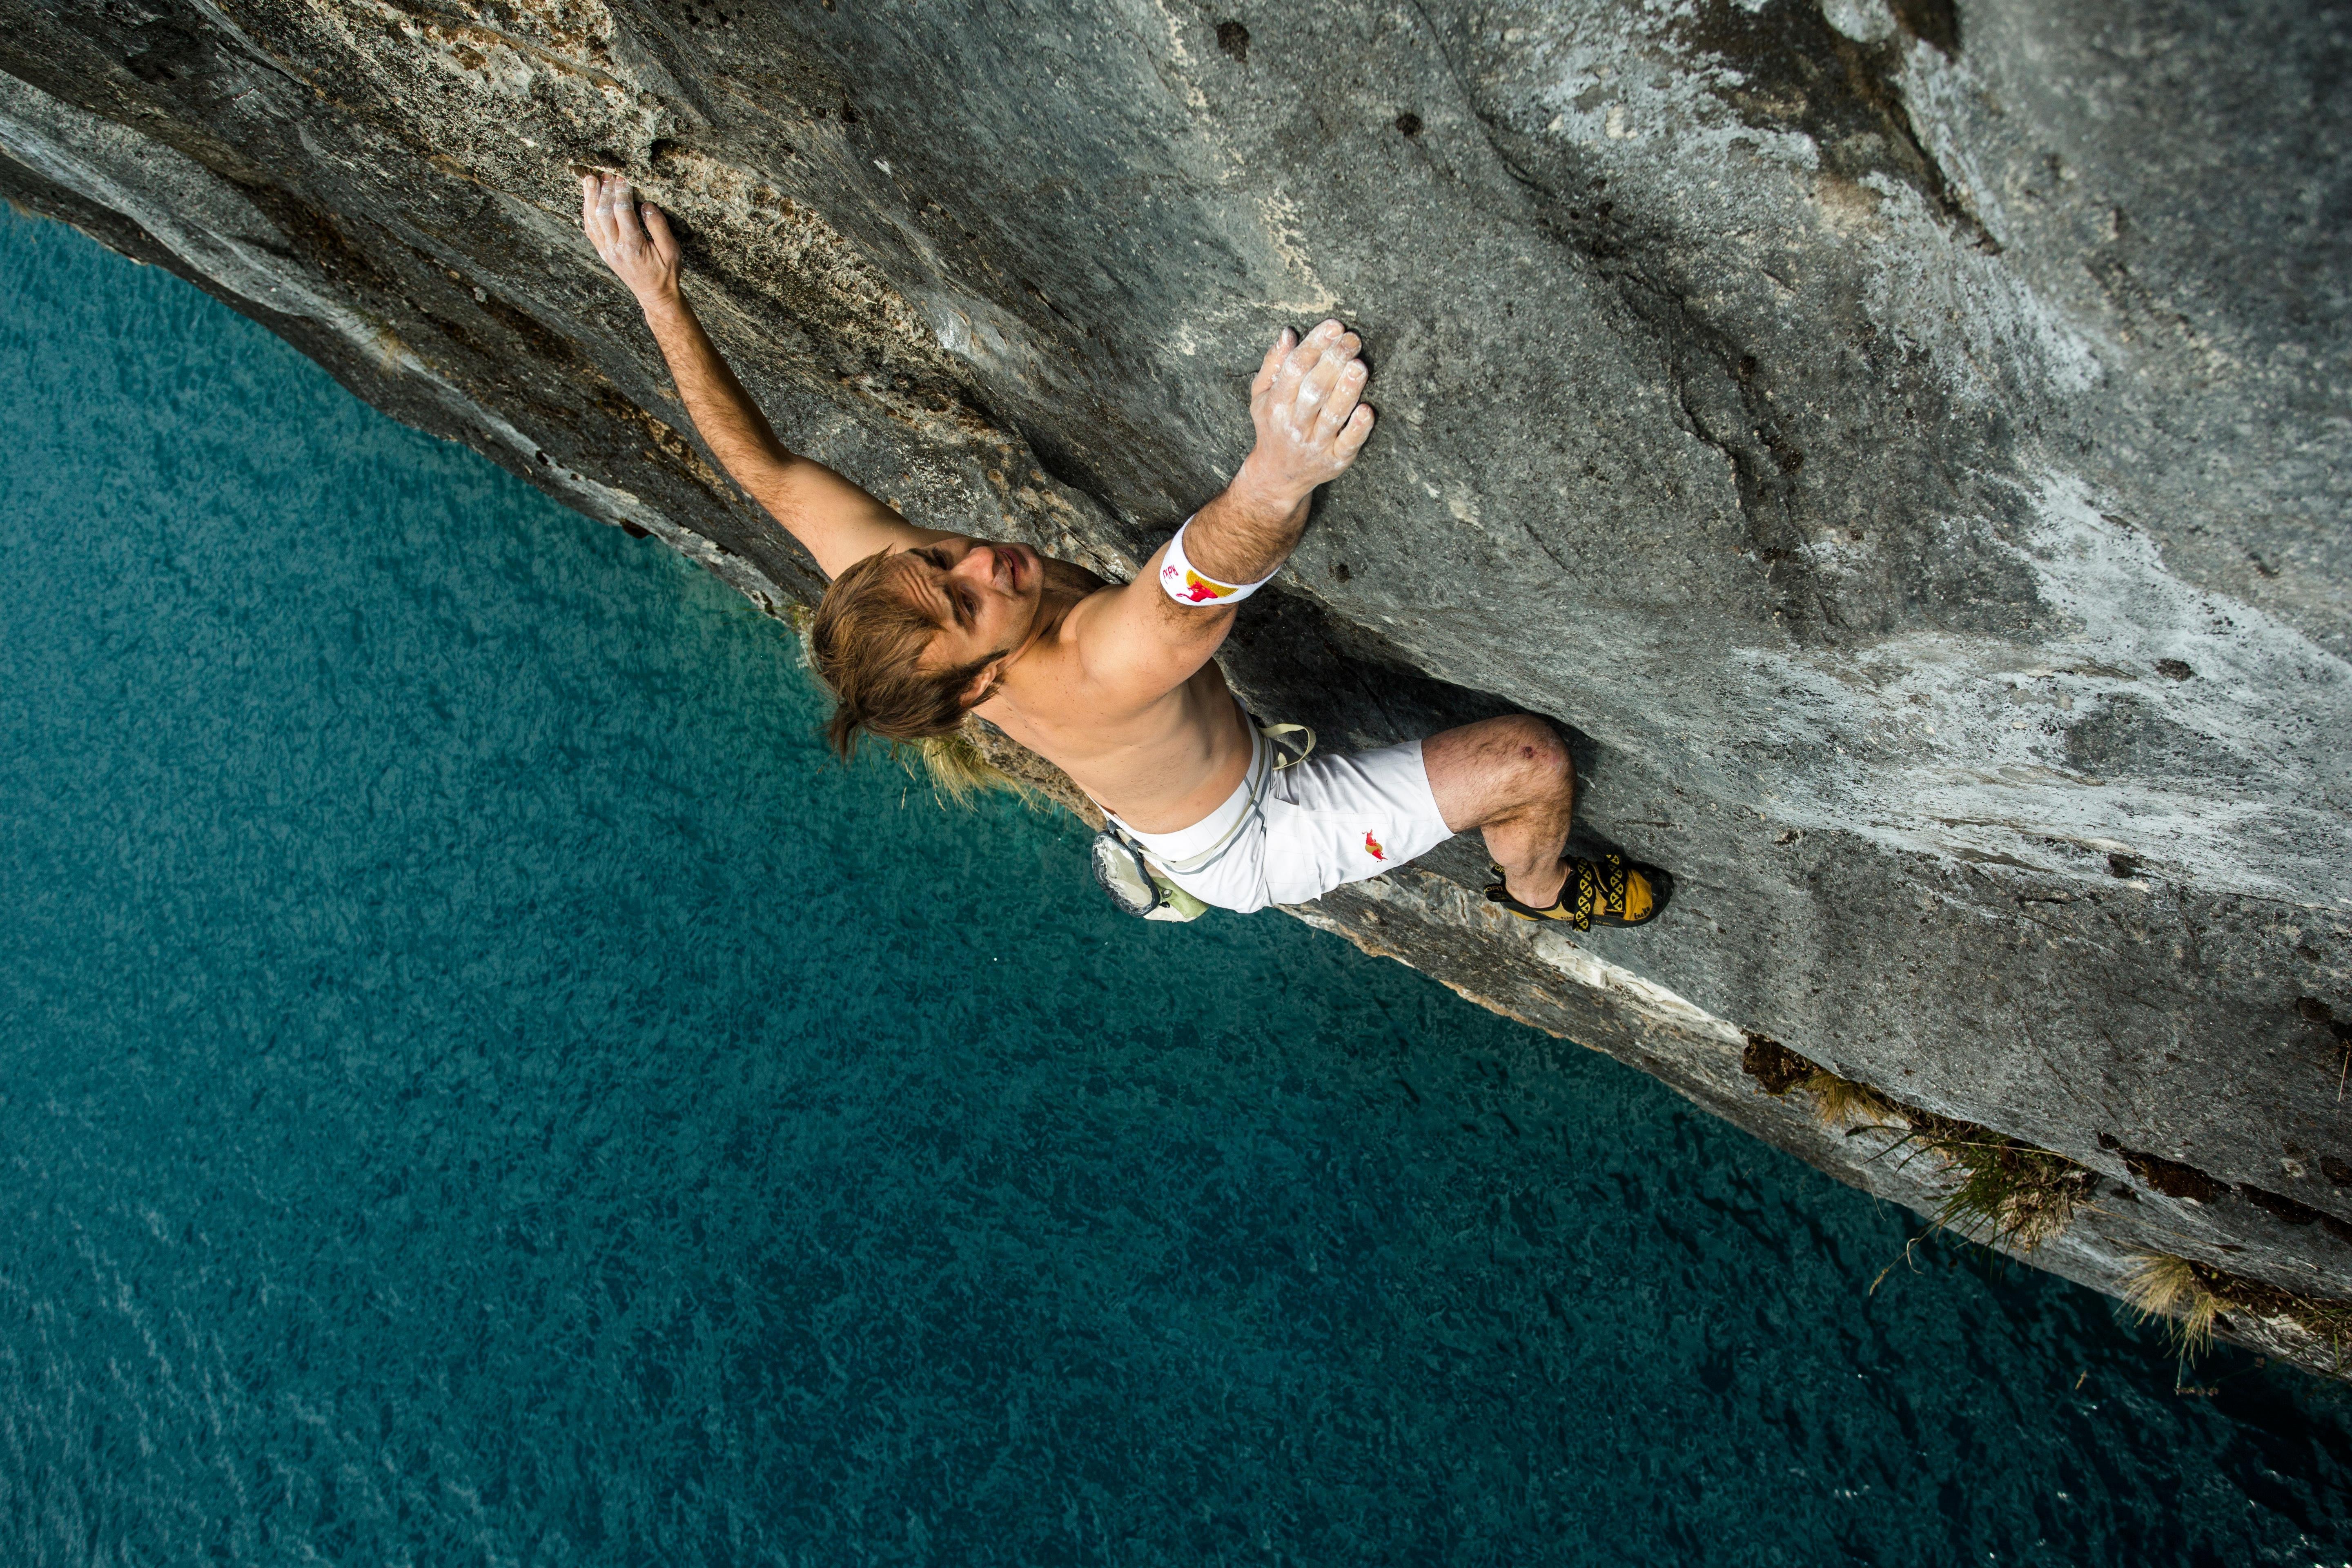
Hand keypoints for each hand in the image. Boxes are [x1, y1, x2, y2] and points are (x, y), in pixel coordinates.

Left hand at [580, 172, 679, 305]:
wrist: (655, 296)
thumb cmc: (666, 273)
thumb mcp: (671, 250)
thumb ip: (658, 226)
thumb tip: (646, 205)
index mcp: (633, 246)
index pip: (623, 212)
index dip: (622, 192)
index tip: (623, 178)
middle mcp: (616, 248)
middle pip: (603, 213)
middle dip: (605, 191)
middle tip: (608, 174)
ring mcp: (607, 251)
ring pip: (592, 220)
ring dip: (590, 198)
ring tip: (589, 179)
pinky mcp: (603, 252)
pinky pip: (590, 229)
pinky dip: (587, 212)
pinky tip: (588, 199)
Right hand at [1237, 318, 1374, 504]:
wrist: (1278, 476)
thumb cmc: (1274, 427)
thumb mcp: (1262, 397)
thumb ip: (1274, 364)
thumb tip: (1288, 333)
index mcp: (1276, 405)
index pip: (1295, 369)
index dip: (1315, 345)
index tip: (1333, 326)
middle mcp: (1295, 425)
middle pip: (1314, 389)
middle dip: (1334, 361)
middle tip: (1352, 339)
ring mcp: (1316, 444)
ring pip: (1332, 415)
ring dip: (1347, 390)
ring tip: (1360, 366)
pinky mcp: (1336, 460)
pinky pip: (1348, 444)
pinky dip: (1358, 428)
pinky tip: (1367, 410)